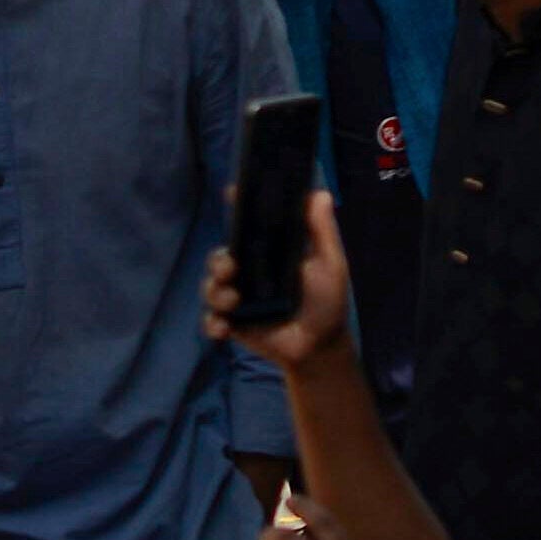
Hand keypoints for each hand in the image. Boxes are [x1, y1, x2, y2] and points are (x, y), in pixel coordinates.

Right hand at [208, 180, 349, 367]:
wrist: (321, 346)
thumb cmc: (326, 301)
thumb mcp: (329, 264)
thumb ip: (322, 231)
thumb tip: (320, 192)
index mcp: (267, 254)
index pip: (245, 228)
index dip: (237, 209)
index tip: (232, 194)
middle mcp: (246, 273)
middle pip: (219, 258)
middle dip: (218, 261)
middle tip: (229, 268)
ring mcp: (236, 299)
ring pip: (210, 288)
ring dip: (216, 292)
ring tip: (233, 302)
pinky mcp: (231, 324)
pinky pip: (211, 320)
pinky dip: (213, 323)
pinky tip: (224, 327)